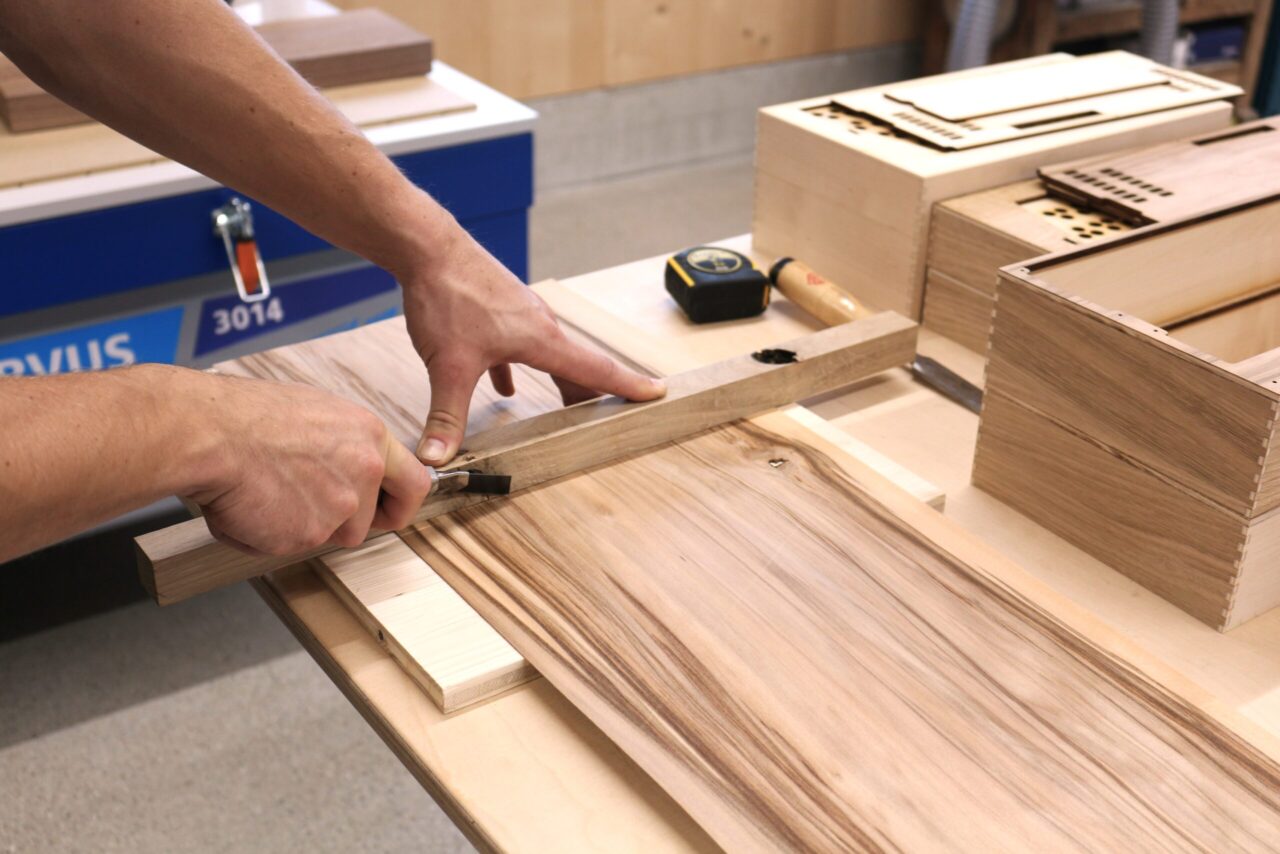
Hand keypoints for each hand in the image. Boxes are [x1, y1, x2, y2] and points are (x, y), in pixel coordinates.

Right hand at [182, 373, 430, 555]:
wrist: (210, 433)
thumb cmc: (248, 416)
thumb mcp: (315, 415)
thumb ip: (343, 447)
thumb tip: (343, 467)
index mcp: (370, 436)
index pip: (414, 483)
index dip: (400, 505)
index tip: (389, 512)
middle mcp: (365, 470)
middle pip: (368, 521)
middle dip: (344, 524)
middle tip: (309, 509)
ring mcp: (340, 505)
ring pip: (328, 535)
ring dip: (302, 527)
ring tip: (268, 494)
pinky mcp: (309, 533)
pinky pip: (291, 546)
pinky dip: (269, 535)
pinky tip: (251, 506)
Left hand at [402, 225, 666, 464]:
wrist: (427, 247)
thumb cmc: (447, 297)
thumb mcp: (447, 366)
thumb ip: (446, 416)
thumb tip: (436, 460)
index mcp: (541, 340)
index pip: (595, 368)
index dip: (627, 385)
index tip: (658, 392)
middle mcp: (539, 325)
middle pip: (576, 366)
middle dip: (593, 394)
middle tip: (613, 416)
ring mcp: (519, 315)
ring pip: (549, 355)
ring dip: (560, 380)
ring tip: (566, 404)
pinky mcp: (497, 310)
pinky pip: (517, 346)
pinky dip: (518, 369)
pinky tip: (504, 386)